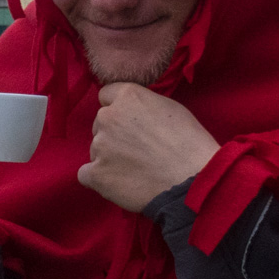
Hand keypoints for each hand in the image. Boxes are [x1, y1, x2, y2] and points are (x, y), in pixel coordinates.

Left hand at [77, 84, 219, 212]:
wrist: (192, 181)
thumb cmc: (190, 143)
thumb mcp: (170, 108)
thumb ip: (142, 105)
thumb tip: (132, 113)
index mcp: (128, 96)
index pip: (106, 95)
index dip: (118, 109)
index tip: (130, 123)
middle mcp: (108, 117)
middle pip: (100, 123)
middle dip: (113, 134)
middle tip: (137, 150)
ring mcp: (99, 146)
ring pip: (95, 149)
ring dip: (108, 157)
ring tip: (135, 170)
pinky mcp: (96, 174)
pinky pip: (86, 174)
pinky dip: (99, 179)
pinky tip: (118, 183)